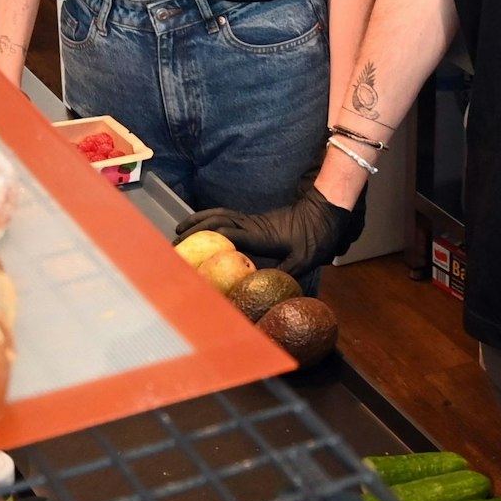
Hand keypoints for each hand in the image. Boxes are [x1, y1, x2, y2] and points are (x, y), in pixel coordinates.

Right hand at [175, 184, 364, 277]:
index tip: (187, 248)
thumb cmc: (317, 236)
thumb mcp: (303, 261)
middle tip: (173, 242)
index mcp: (261, 234)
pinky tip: (205, 226)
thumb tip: (264, 290)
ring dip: (199, 219)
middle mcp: (253, 224)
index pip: (227, 234)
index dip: (205, 238)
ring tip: (180, 228)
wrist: (326, 210)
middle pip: (217, 222)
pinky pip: (228, 216)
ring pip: (221, 215)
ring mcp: (254, 219)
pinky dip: (211, 218)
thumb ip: (282, 274)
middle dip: (194, 229)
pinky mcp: (257, 219)